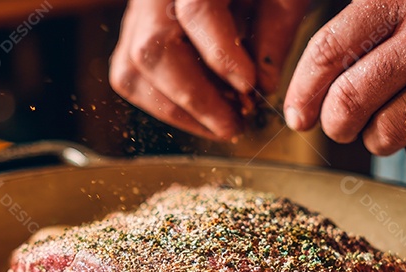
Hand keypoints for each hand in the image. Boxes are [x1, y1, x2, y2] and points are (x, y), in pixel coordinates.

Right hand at [110, 0, 309, 140]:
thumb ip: (277, 29)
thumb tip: (263, 85)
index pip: (197, 12)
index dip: (222, 56)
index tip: (249, 87)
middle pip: (152, 49)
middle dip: (195, 98)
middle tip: (233, 124)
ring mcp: (137, 13)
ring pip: (131, 70)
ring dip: (176, 110)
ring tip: (218, 125)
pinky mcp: (133, 32)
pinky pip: (129, 76)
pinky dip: (161, 104)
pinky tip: (197, 113)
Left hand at [284, 0, 405, 162]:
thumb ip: (380, 17)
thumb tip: (323, 72)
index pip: (329, 50)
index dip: (302, 92)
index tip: (297, 116)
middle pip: (348, 100)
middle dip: (335, 124)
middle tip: (341, 127)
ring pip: (386, 133)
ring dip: (379, 138)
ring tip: (394, 123)